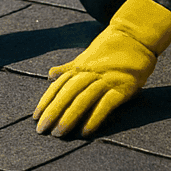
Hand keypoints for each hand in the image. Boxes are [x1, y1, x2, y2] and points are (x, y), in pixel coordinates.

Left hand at [34, 0, 170, 136]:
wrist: (135, 36)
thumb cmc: (110, 50)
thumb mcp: (87, 58)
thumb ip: (69, 68)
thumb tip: (50, 74)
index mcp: (79, 67)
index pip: (58, 86)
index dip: (46, 102)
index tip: (35, 117)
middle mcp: (90, 73)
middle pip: (67, 93)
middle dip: (53, 112)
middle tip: (42, 130)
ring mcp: (106, 79)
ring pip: (83, 99)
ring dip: (70, 117)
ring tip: (59, 133)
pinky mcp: (123, 87)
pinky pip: (106, 104)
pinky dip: (95, 117)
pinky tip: (86, 131)